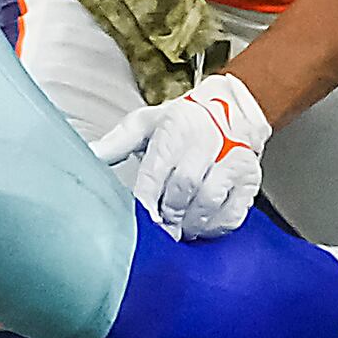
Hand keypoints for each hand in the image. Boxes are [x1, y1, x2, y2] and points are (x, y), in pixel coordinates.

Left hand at [89, 74, 268, 239]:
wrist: (233, 108)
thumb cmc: (183, 120)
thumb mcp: (146, 123)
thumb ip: (116, 143)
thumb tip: (87, 156)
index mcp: (177, 127)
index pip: (156, 171)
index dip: (145, 201)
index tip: (139, 220)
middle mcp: (207, 140)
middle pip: (184, 188)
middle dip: (167, 215)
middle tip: (158, 229)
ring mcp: (234, 160)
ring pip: (208, 202)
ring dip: (189, 222)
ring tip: (178, 227)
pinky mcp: (250, 179)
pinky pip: (233, 213)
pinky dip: (214, 227)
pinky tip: (201, 225)